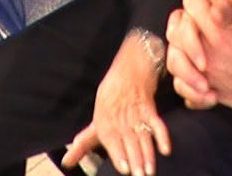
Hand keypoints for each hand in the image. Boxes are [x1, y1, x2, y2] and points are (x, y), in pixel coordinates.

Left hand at [62, 30, 170, 175]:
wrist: (131, 67)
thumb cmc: (110, 95)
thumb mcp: (97, 117)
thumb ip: (84, 143)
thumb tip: (66, 162)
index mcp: (105, 120)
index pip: (113, 140)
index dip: (119, 154)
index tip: (124, 168)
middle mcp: (121, 118)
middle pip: (130, 141)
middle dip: (136, 159)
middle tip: (141, 175)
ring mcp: (136, 113)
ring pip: (143, 136)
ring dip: (148, 154)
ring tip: (150, 171)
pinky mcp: (150, 108)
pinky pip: (157, 123)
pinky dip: (162, 135)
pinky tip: (166, 149)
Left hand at [174, 0, 231, 123]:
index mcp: (217, 28)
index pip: (191, 3)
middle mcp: (205, 50)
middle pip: (177, 28)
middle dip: (182, 16)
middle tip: (192, 14)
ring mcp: (202, 73)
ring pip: (173, 55)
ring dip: (178, 42)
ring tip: (188, 36)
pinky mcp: (202, 92)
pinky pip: (179, 83)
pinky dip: (181, 74)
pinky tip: (190, 64)